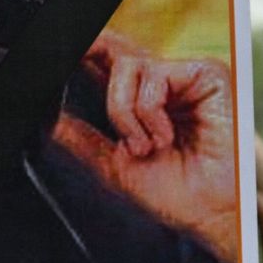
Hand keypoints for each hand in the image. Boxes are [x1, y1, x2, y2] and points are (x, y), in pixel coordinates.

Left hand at [64, 30, 238, 262]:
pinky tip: (166, 137)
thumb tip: (49, 119)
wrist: (214, 213)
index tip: (55, 58)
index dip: (82, 54)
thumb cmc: (177, 193)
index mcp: (141, 99)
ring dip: (124, 112)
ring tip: (146, 146)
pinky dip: (148, 112)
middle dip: (87, 53)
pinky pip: (153, 75)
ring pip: (125, 65)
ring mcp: (184, 74)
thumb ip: (82, 139)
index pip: (104, 63)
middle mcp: (162, 81)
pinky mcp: (206, 72)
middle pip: (111, 49)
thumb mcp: (114, 165)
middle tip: (77, 71)